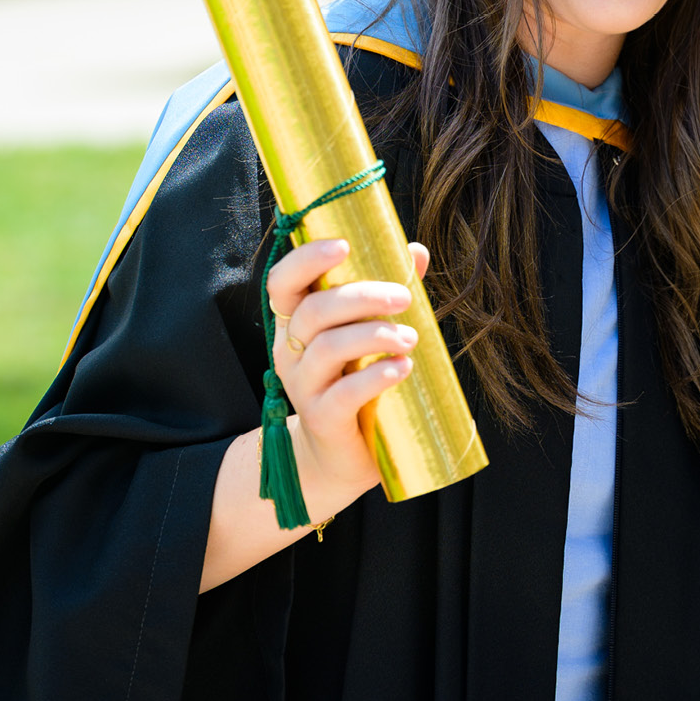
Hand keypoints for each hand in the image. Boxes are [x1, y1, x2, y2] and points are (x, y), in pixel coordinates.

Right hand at [266, 238, 430, 511]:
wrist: (339, 454)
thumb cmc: (355, 378)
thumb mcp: (368, 331)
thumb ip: (388, 291)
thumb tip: (416, 250)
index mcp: (295, 322)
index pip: (283, 282)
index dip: (306, 259)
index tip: (344, 245)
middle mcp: (290, 351)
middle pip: (314, 311)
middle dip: (362, 296)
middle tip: (404, 298)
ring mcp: (302, 387)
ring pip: (328, 349)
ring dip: (375, 336)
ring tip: (410, 338)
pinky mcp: (322, 420)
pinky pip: (344, 393)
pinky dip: (376, 376)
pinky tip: (402, 367)